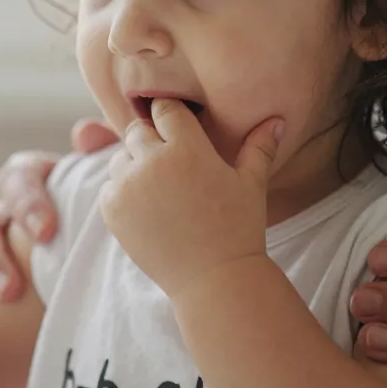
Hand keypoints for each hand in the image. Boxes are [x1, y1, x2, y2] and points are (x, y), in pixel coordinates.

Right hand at [0, 117, 118, 305]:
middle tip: (23, 269)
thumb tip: (85, 133)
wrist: (103, 273)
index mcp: (40, 184)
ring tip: (7, 292)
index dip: (29, 200)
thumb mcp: (110, 192)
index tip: (47, 233)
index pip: (21, 176)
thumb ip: (104, 157)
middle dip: (1, 241)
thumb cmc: (105, 225)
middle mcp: (9, 208)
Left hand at [100, 98, 282, 299]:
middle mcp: (152, 161)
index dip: (170, 114)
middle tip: (169, 162)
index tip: (176, 125)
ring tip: (160, 189)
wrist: (214, 278)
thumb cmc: (238, 228)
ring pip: (120, 158)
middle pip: (138, 130)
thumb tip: (277, 120)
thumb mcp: (251, 184)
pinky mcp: (112, 210)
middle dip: (151, 140)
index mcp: (186, 148)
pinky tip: (148, 209)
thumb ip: (259, 147)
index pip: (165, 108)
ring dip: (134, 166)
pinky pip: (109, 187)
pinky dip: (122, 193)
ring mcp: (128, 186)